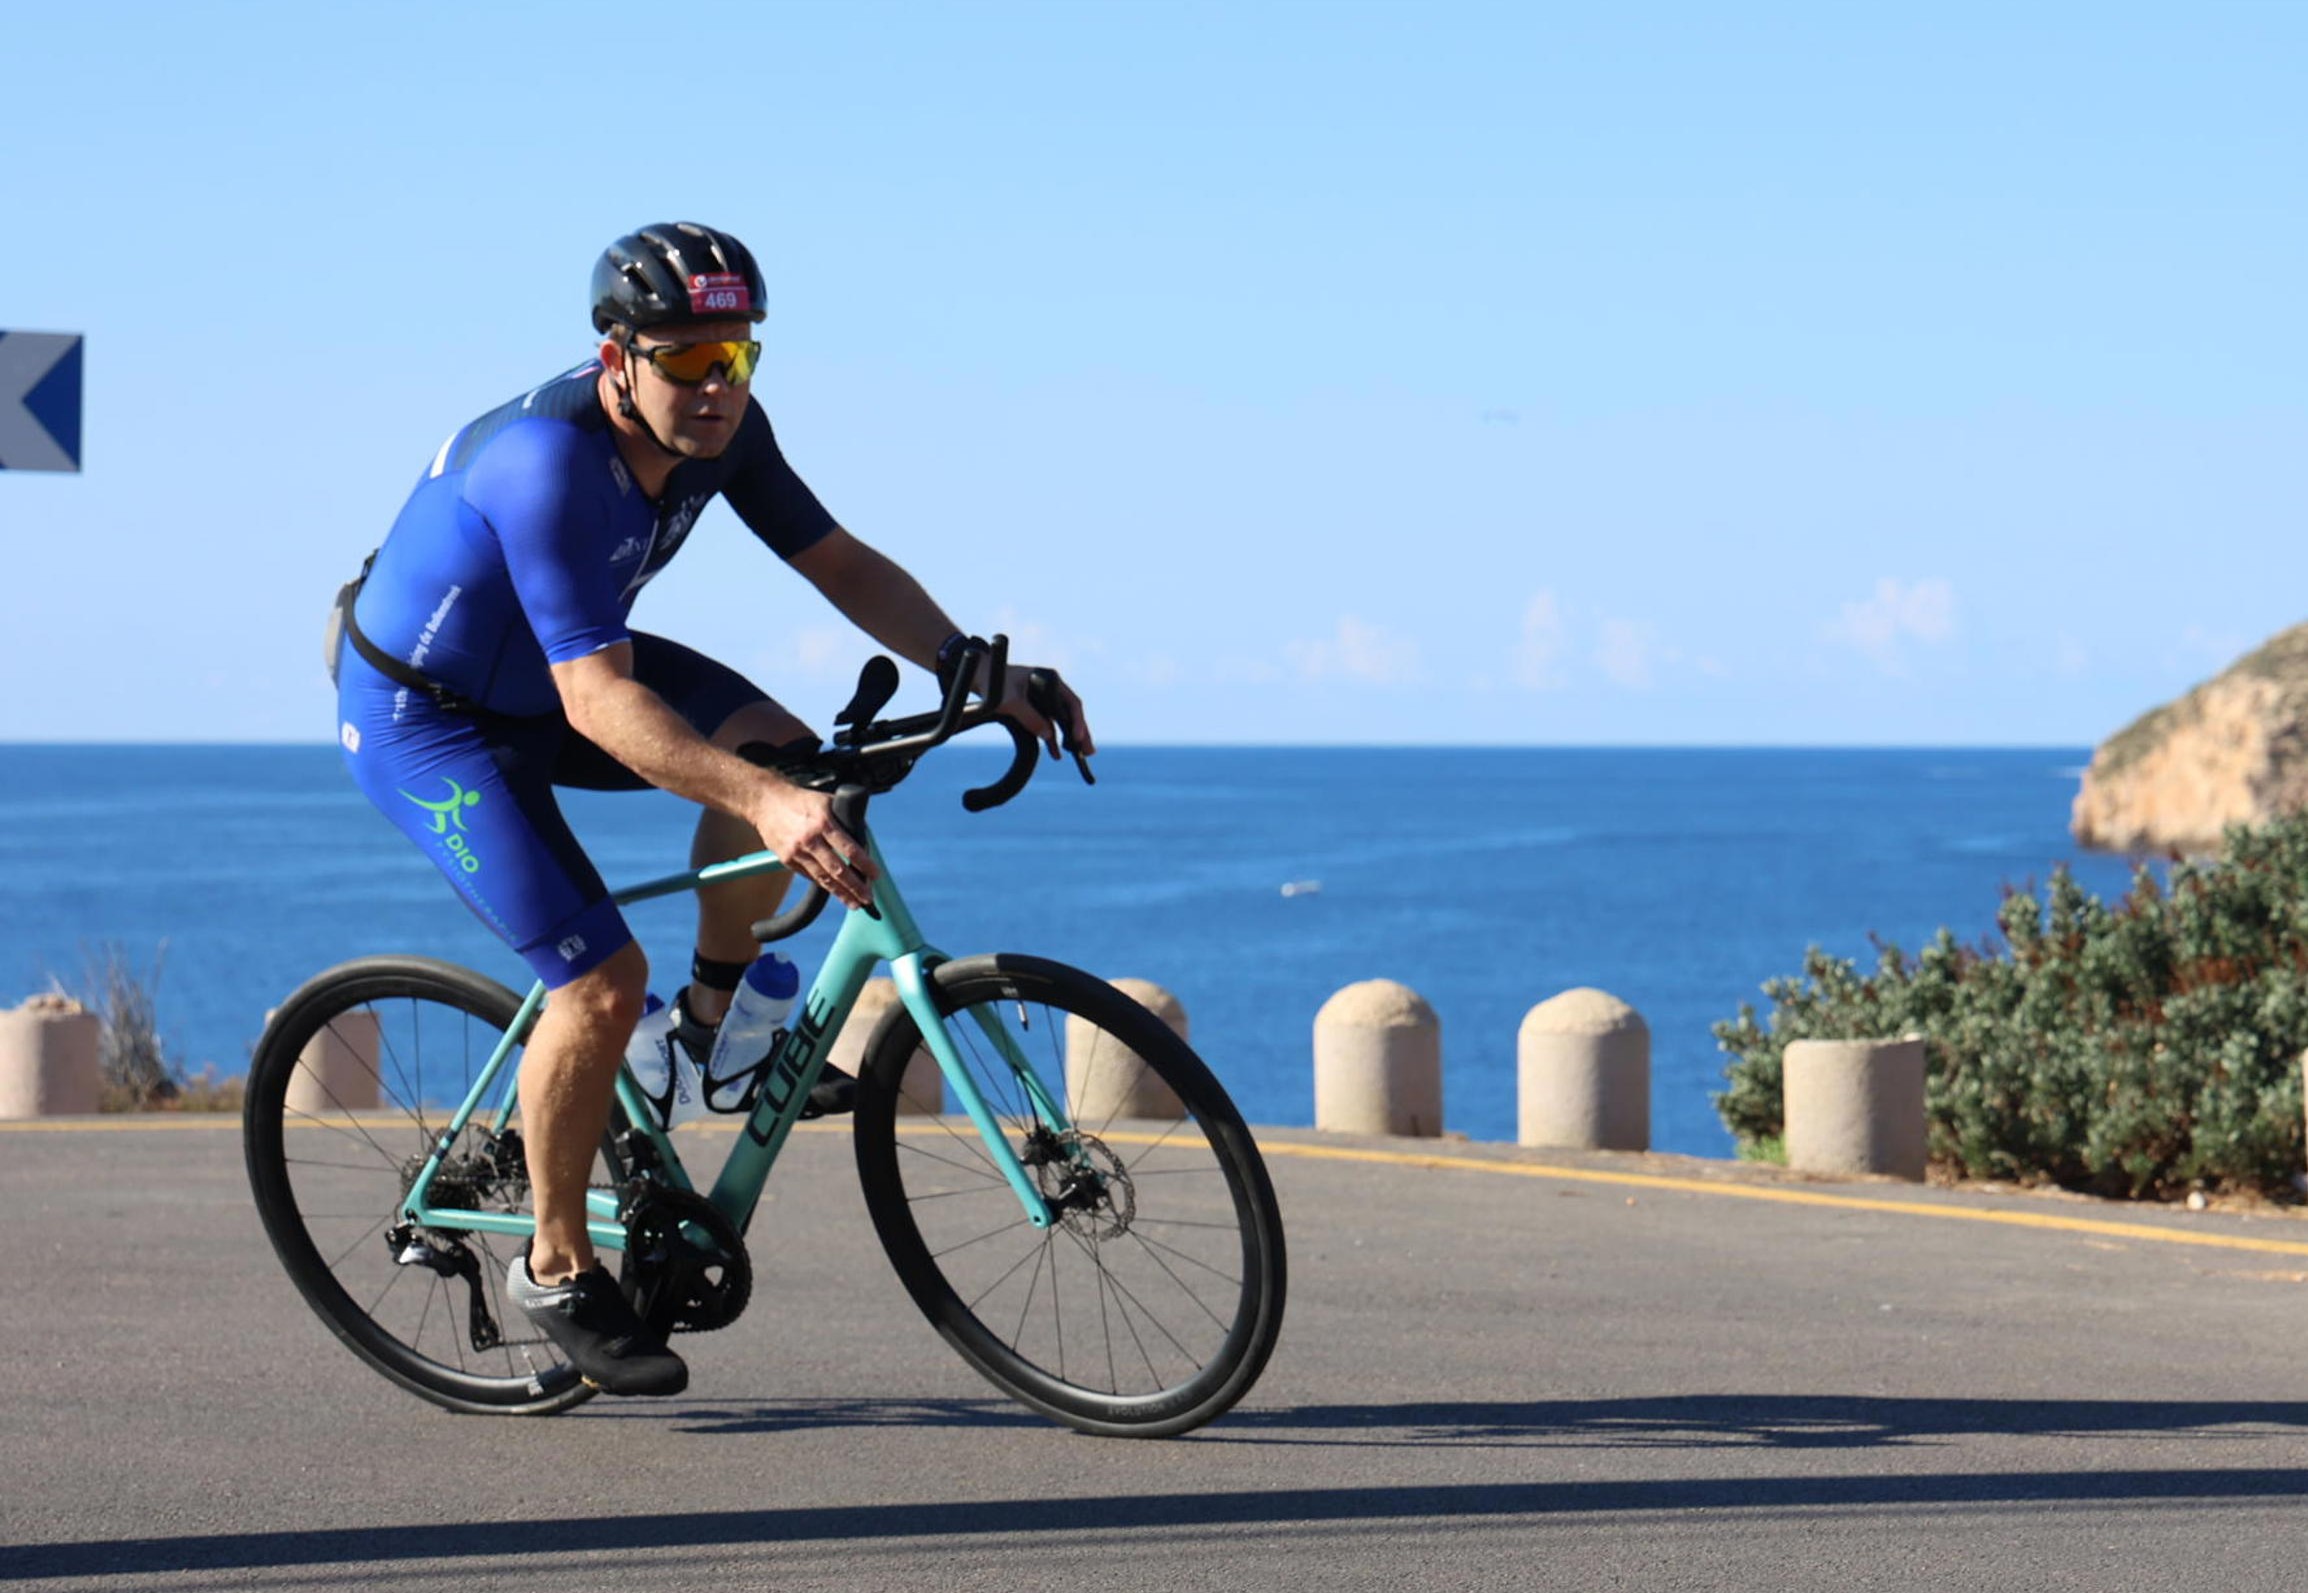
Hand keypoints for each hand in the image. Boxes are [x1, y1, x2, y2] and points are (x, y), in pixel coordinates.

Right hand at [752, 782, 877, 908]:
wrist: (766, 801)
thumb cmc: (802, 801)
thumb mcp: (827, 802)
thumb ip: (844, 820)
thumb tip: (863, 838)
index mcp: (824, 822)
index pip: (849, 848)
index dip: (864, 864)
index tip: (875, 875)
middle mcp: (811, 839)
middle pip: (838, 869)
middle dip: (855, 886)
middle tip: (868, 898)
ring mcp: (797, 851)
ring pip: (823, 878)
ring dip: (840, 893)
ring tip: (854, 903)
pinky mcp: (787, 859)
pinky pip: (809, 875)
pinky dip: (823, 883)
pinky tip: (834, 890)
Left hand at [995, 663, 1094, 759]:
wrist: (978, 676)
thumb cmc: (993, 682)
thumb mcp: (1009, 701)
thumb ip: (1029, 716)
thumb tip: (1049, 736)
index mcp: (1050, 679)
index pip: (1071, 702)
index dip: (1077, 720)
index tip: (1078, 737)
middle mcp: (1051, 688)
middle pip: (1071, 713)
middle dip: (1081, 733)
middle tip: (1090, 752)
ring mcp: (1044, 699)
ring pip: (1062, 722)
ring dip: (1070, 739)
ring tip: (1082, 757)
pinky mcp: (1035, 709)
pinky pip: (1048, 726)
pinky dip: (1052, 740)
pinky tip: (1057, 755)